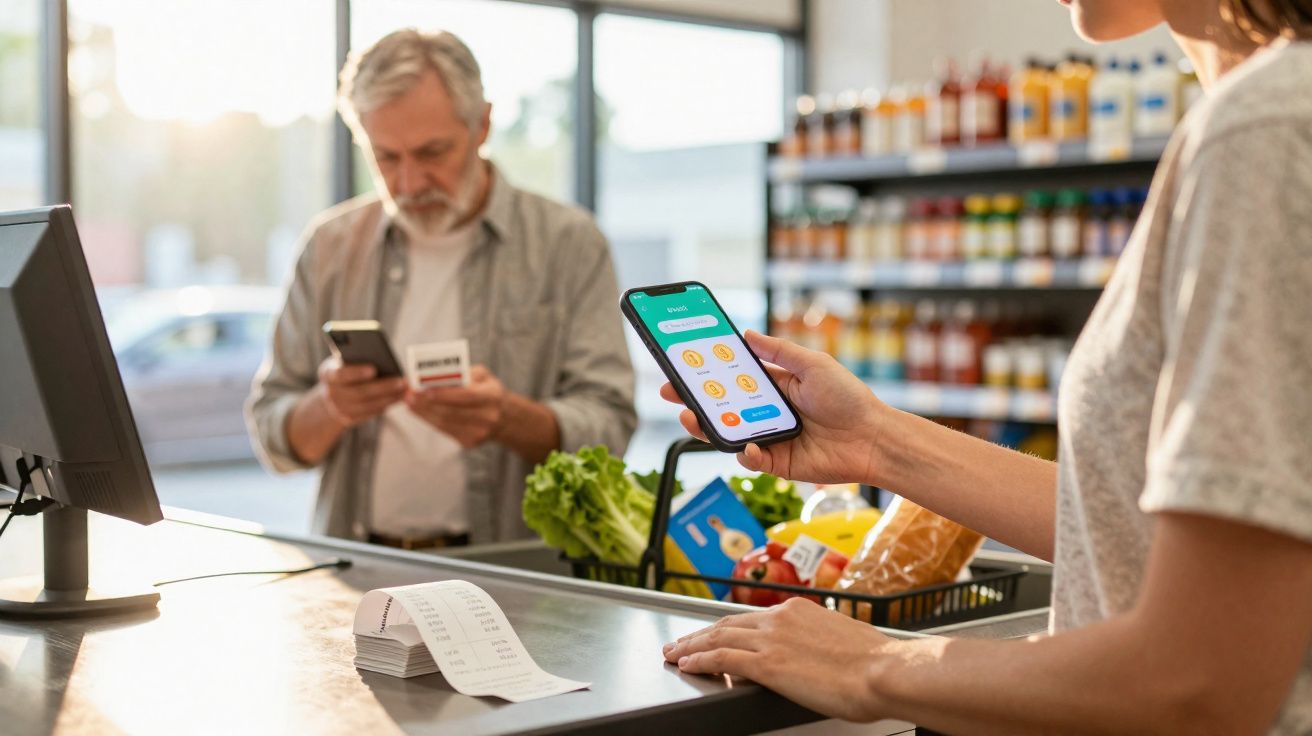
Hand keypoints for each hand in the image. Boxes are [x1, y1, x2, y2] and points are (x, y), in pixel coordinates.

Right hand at [317, 357, 406, 427]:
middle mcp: (330, 393)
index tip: (373, 369)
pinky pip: (369, 413)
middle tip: (403, 381)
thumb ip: (357, 357)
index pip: (341, 374)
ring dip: (389, 398)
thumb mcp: (345, 360)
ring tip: (405, 390)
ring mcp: (338, 408)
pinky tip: (398, 398)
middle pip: (359, 392)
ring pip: (367, 405)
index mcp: (328, 374)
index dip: (356, 373)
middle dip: (383, 387)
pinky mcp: (348, 419)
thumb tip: (382, 356)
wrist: (332, 392)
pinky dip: (385, 405)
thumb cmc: (345, 368)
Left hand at [405, 364, 507, 448]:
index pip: (466, 395)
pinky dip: (429, 420)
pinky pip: (445, 430)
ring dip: (423, 412)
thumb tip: (434, 375)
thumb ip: (462, 372)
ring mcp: (479, 432)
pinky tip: (420, 411)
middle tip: (409, 394)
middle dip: (426, 403)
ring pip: (444, 422)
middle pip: (451, 411)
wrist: (502, 416)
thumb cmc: (486, 390)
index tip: (423, 389)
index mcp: (493, 395)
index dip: (443, 393)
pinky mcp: (470, 442)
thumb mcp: (482, 375)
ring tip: (409, 402)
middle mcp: (488, 416)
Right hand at [660, 330, 889, 484]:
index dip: (708, 373)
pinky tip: (746, 444)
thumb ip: (779, 351)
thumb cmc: (848, 398)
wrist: (873, 438)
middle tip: (671, 393)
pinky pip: (751, 459)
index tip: (683, 365)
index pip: (733, 379)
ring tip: (690, 417)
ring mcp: (770, 438)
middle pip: (722, 407)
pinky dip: (745, 453)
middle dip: (693, 400)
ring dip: (706, 427)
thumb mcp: (813, 364)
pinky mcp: (777, 463)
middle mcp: (767, 412)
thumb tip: (747, 334)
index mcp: (774, 387)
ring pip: (729, 434)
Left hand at [662, 598, 891, 722]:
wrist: (885, 672)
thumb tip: (817, 659)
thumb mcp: (843, 644)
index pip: (752, 618)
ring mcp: (771, 639)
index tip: (715, 633)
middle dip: (701, 634)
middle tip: (681, 642)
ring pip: (718, 637)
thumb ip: (820, 645)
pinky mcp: (766, 663)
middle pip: (728, 623)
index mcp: (798, 610)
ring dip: (692, 646)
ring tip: (674, 654)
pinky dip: (700, 660)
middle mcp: (780, 618)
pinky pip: (721, 658)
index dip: (728, 627)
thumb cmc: (876, 666)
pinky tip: (687, 665)